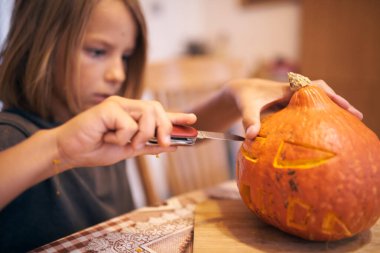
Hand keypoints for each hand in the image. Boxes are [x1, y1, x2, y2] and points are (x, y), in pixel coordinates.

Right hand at [53, 96, 196, 168]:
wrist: (71, 151)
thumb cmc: (96, 148)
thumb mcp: (128, 151)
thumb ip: (149, 146)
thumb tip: (173, 146)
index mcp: (132, 115)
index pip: (159, 113)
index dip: (177, 116)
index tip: (193, 120)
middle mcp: (127, 106)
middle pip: (158, 109)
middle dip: (165, 128)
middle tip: (164, 143)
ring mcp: (118, 105)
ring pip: (147, 115)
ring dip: (142, 136)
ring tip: (125, 144)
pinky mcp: (108, 107)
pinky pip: (129, 125)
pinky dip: (122, 138)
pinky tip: (108, 138)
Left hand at [227, 78, 362, 139]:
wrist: (240, 91)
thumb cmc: (243, 98)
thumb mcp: (246, 107)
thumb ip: (248, 120)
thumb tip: (251, 136)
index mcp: (287, 89)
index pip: (314, 88)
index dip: (330, 96)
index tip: (344, 106)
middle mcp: (294, 92)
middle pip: (323, 94)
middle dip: (339, 104)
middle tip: (357, 117)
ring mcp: (293, 100)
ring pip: (318, 102)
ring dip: (332, 110)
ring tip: (350, 126)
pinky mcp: (291, 107)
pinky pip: (310, 110)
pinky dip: (321, 116)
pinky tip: (328, 130)